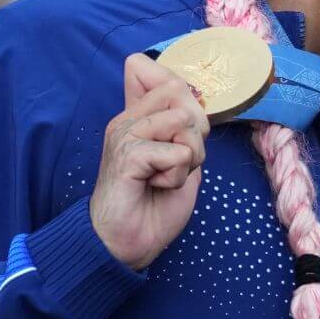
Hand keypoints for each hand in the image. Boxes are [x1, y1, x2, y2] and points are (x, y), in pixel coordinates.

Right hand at [90, 53, 209, 270]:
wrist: (124, 242)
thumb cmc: (152, 202)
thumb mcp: (178, 157)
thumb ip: (183, 127)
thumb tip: (195, 96)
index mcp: (137, 116)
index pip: (167, 77)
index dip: (190, 100)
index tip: (180, 136)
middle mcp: (128, 119)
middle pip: (183, 94)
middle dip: (196, 133)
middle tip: (175, 162)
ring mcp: (125, 134)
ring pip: (186, 122)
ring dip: (188, 158)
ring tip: (164, 175)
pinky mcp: (128, 155)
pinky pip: (179, 153)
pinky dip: (177, 176)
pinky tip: (156, 186)